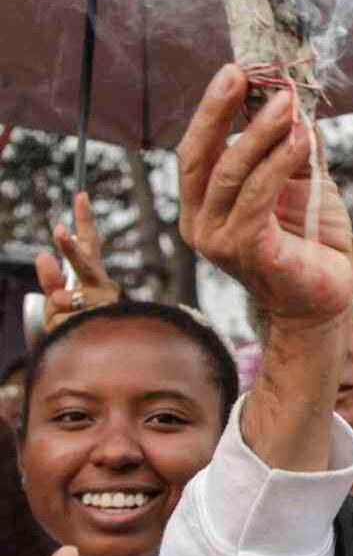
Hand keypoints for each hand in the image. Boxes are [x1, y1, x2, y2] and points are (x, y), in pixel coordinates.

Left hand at [35, 192, 122, 332]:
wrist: (102, 360)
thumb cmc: (79, 327)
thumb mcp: (56, 302)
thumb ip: (50, 279)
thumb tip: (43, 255)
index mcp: (94, 277)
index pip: (90, 245)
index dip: (84, 220)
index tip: (80, 195)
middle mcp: (103, 286)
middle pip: (84, 264)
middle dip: (69, 249)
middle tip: (57, 230)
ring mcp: (105, 304)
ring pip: (63, 299)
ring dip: (57, 310)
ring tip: (66, 315)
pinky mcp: (102, 322)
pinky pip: (61, 321)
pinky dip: (60, 329)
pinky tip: (77, 334)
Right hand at [177, 65, 352, 329]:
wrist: (325, 297)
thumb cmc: (312, 241)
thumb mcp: (303, 183)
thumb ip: (294, 149)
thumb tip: (297, 102)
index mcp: (204, 204)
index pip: (197, 149)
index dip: (211, 109)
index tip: (234, 71)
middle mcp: (200, 222)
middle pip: (200, 155)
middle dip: (219, 110)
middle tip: (244, 74)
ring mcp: (218, 239)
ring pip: (232, 172)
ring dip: (261, 132)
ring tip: (287, 104)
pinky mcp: (246, 250)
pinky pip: (259, 196)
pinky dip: (278, 163)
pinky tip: (301, 139)